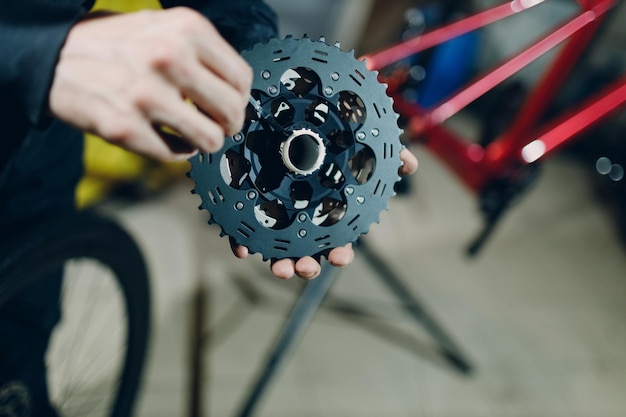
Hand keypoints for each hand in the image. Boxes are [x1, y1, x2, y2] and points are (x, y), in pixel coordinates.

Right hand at [49, 8, 251, 160]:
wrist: (52, 56)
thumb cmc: (114, 44)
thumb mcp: (162, 28)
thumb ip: (201, 53)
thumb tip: (237, 91)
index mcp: (186, 29)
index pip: (242, 79)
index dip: (240, 100)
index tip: (230, 107)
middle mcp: (169, 57)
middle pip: (232, 112)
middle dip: (228, 126)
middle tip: (216, 126)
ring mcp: (147, 94)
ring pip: (210, 140)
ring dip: (204, 143)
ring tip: (191, 135)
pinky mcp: (125, 126)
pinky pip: (175, 155)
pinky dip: (175, 151)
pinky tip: (165, 138)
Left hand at [231, 147, 418, 279]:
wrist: (284, 119)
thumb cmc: (325, 140)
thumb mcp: (357, 144)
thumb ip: (384, 154)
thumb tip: (410, 163)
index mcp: (327, 214)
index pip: (337, 241)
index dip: (340, 253)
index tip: (339, 256)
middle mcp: (301, 221)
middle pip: (306, 252)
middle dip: (306, 267)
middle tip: (304, 267)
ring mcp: (274, 218)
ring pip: (277, 250)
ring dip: (279, 263)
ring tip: (279, 267)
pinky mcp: (248, 211)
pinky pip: (244, 232)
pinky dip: (242, 244)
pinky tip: (242, 249)